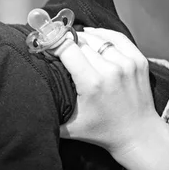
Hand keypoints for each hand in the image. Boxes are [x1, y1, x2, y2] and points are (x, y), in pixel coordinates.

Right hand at [53, 28, 161, 158]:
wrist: (137, 135)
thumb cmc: (101, 132)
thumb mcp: (68, 127)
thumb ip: (49, 111)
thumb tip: (29, 99)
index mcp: (92, 84)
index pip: (68, 49)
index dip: (54, 43)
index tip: (45, 43)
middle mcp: (111, 70)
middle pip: (81, 42)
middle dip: (67, 42)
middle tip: (57, 46)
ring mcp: (127, 64)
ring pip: (98, 39)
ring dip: (84, 39)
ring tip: (73, 42)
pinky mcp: (139, 61)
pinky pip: (117, 38)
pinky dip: (103, 35)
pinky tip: (92, 36)